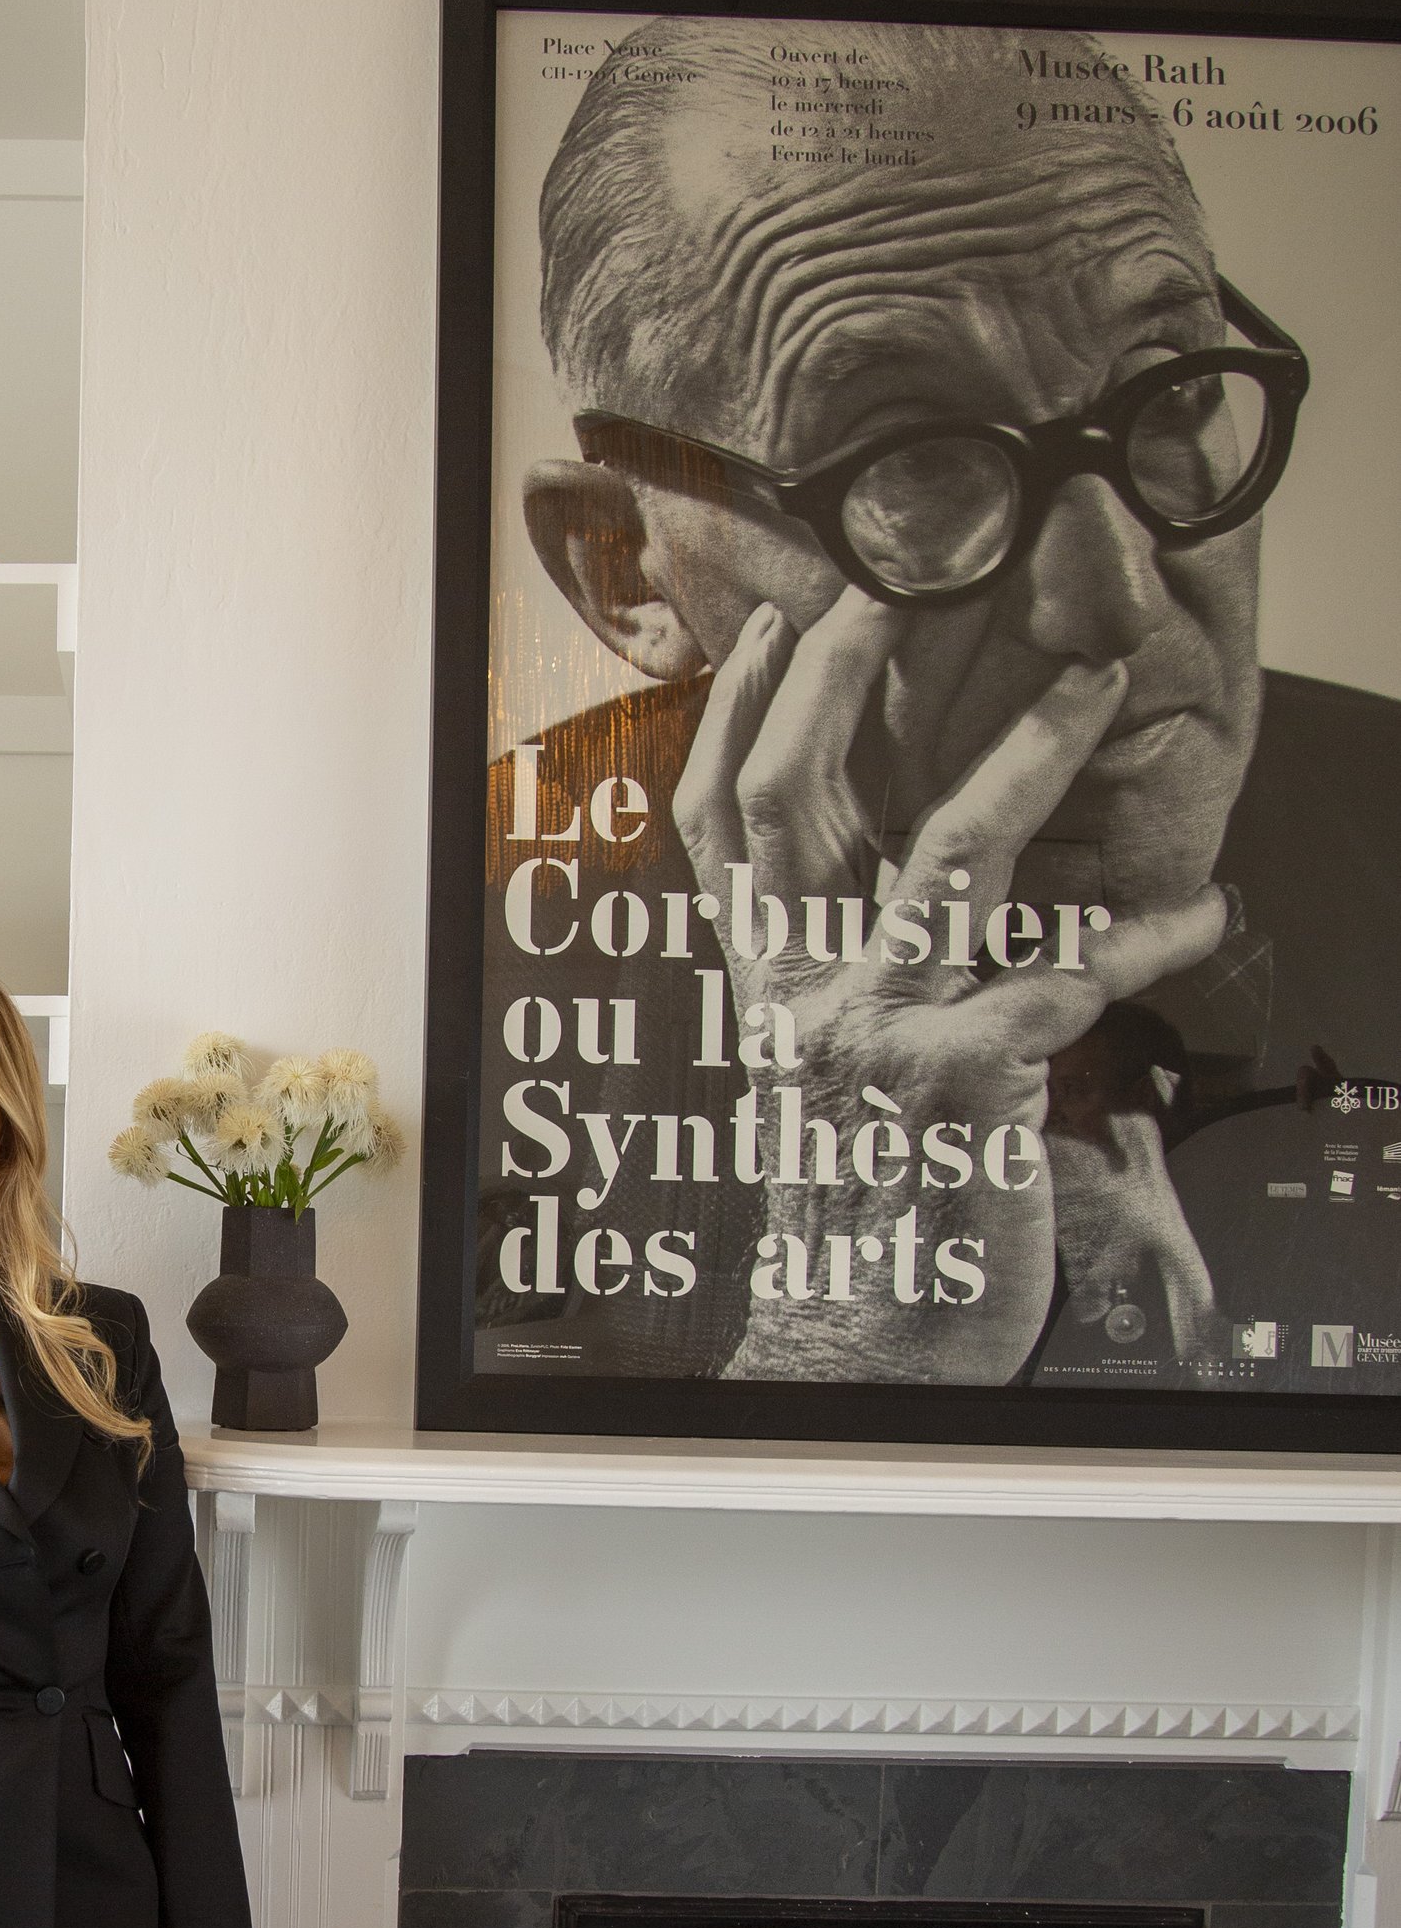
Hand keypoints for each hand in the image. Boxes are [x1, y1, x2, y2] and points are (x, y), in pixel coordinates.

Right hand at [675, 593, 1224, 1384]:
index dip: (743, 711)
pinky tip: (1205, 914)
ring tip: (1092, 683)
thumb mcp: (824, 1067)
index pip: (722, 823)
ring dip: (1024, 756)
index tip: (785, 617)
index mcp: (769, 983)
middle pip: (799, 803)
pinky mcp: (966, 1087)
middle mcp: (807, 996)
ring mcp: (881, 1035)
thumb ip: (840, 961)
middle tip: (902, 587)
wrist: (867, 1340)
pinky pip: (1067, 981)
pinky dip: (1146, 939)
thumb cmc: (863, 1204)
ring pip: (943, 857)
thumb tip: (885, 864)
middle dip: (844, 679)